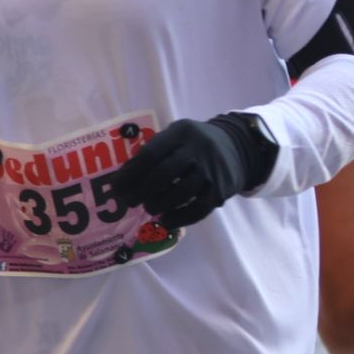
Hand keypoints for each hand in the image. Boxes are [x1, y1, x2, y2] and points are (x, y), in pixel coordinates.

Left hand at [106, 117, 262, 229]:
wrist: (238, 147)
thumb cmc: (194, 144)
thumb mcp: (176, 136)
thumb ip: (153, 151)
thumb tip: (123, 177)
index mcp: (182, 132)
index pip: (151, 153)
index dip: (130, 172)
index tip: (116, 187)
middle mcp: (199, 150)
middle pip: (164, 174)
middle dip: (141, 190)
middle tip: (129, 202)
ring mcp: (212, 171)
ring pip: (180, 193)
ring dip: (159, 204)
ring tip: (148, 208)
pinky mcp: (222, 191)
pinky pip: (198, 209)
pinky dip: (179, 218)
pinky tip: (165, 221)